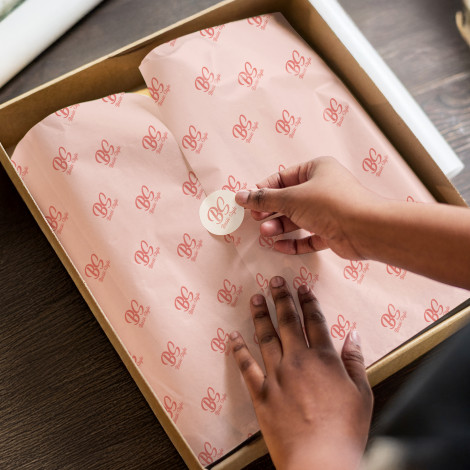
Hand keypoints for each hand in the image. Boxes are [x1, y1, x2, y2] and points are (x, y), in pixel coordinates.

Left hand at [230, 276, 372, 469]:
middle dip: (282, 299)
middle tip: (275, 281)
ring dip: (260, 316)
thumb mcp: (362, 393)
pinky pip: (246, 367)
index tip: (302, 288)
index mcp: (324, 359)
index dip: (308, 302)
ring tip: (255, 299)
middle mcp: (298, 360)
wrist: (320, 460)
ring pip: (266, 337)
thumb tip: (353, 334)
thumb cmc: (345, 430)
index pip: (314, 322)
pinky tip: (232, 338)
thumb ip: (355, 360)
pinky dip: (238, 351)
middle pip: (288, 322)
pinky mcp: (262, 393)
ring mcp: (277, 375)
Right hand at [235, 157, 380, 258]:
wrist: (365, 229)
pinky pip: (309, 236)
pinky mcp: (332, 231)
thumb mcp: (291, 198)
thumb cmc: (329, 204)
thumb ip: (264, 199)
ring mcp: (328, 211)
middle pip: (289, 199)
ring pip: (298, 218)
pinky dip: (294, 241)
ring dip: (280, 226)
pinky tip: (279, 246)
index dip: (264, 189)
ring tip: (265, 233)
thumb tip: (240, 196)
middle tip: (256, 218)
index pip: (283, 177)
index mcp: (316, 170)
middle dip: (271, 210)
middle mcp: (323, 188)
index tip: (248, 201)